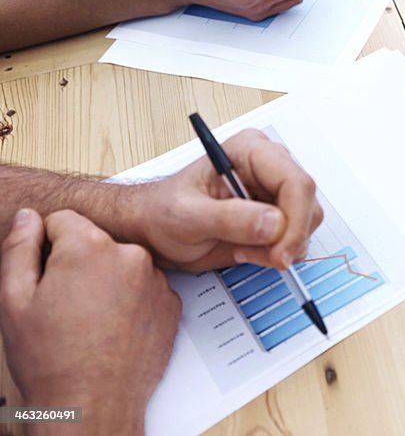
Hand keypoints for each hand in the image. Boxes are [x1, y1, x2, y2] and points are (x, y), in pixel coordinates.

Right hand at [0, 210, 179, 433]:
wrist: (92, 405)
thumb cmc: (52, 360)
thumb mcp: (15, 300)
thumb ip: (19, 248)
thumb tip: (29, 217)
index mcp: (90, 247)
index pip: (64, 219)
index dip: (47, 244)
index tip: (45, 272)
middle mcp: (131, 256)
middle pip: (97, 241)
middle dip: (79, 262)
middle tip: (64, 303)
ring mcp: (156, 279)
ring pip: (123, 263)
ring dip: (107, 279)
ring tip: (88, 319)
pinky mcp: (172, 302)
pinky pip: (145, 286)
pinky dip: (130, 299)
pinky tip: (112, 326)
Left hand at [125, 128, 323, 270]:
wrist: (154, 229)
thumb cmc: (162, 213)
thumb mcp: (187, 217)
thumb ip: (230, 218)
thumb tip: (274, 223)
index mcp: (250, 151)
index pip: (296, 182)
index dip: (295, 221)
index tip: (280, 252)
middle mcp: (269, 166)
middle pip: (307, 202)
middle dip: (289, 237)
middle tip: (263, 256)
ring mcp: (275, 190)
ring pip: (308, 220)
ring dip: (283, 246)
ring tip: (245, 250)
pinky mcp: (278, 213)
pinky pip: (297, 236)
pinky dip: (279, 252)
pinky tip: (249, 251)